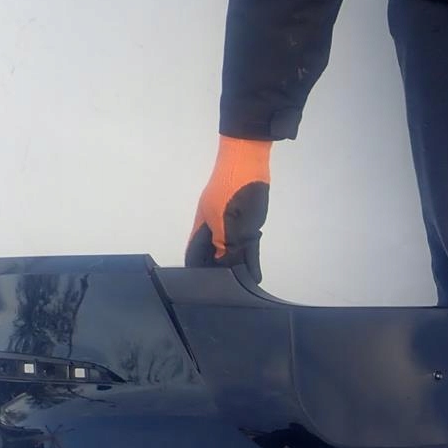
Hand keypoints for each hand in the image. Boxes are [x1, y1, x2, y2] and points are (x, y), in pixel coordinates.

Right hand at [185, 136, 272, 282]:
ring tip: (242, 284)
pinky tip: (253, 266)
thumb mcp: (229, 223)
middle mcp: (214, 226)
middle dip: (217, 271)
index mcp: (203, 226)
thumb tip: (225, 268)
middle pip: (212, 254)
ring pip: (230, 248)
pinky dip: (248, 253)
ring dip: (235, 263)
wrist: (248, 156)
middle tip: (229, 291)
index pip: (194, 255)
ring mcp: (229, 220)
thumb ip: (227, 248)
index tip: (206, 290)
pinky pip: (245, 240)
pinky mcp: (244, 216)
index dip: (197, 272)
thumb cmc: (233, 188)